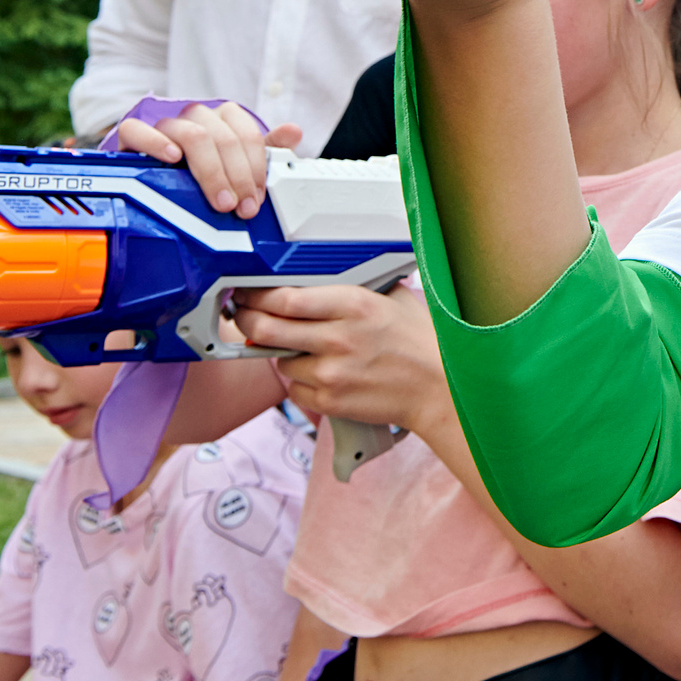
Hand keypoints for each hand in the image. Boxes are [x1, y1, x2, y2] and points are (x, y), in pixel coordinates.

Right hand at [116, 104, 298, 218]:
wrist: (154, 179)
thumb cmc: (201, 171)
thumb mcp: (237, 165)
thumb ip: (266, 151)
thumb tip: (294, 131)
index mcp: (223, 119)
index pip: (246, 134)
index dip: (255, 167)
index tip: (256, 199)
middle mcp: (195, 117)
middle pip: (221, 136)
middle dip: (236, 176)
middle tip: (240, 208)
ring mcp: (165, 126)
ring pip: (189, 133)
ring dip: (208, 169)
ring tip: (218, 199)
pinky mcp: (133, 137)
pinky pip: (138, 130)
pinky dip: (155, 143)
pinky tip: (171, 160)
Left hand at [232, 282, 450, 432]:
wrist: (438, 389)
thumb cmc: (420, 341)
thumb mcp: (392, 299)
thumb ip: (355, 288)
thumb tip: (315, 278)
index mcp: (354, 305)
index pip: (286, 298)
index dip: (257, 295)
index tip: (247, 291)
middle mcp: (339, 338)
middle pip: (268, 328)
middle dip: (246, 320)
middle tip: (242, 316)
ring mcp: (332, 374)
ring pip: (279, 360)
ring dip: (282, 353)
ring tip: (306, 349)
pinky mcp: (330, 401)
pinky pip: (294, 389)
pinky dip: (300, 381)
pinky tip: (322, 374)